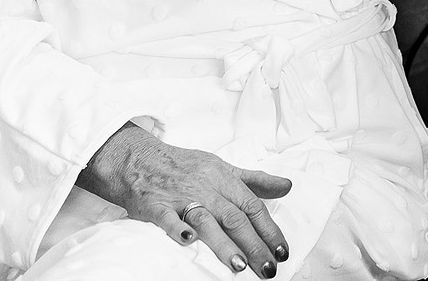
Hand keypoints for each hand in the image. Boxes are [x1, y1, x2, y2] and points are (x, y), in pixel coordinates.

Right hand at [79, 122, 290, 276]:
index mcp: (224, 179)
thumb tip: (287, 186)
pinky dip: (176, 228)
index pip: (252, 206)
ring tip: (239, 265)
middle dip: (253, 244)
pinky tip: (187, 241)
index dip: (269, 229)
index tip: (281, 251)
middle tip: (267, 268)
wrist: (140, 158)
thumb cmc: (186, 166)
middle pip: (234, 217)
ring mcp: (180, 197)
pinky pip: (166, 217)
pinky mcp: (154, 205)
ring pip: (205, 220)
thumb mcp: (223, 168)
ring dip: (222, 243)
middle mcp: (205, 188)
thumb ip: (255, 180)